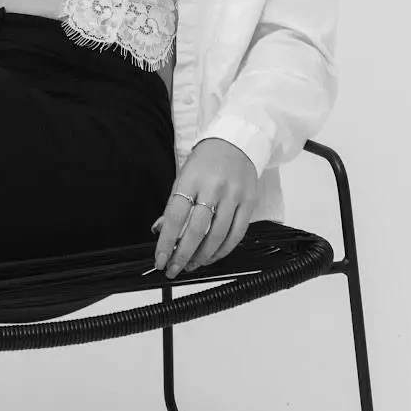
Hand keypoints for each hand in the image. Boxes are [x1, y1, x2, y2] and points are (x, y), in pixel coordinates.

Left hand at [150, 138, 257, 277]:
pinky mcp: (250, 202)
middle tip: (174, 269)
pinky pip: (237, 234)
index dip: (167, 242)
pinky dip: (223, 250)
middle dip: (183, 255)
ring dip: (203, 256)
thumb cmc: (206, 161)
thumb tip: (160, 231)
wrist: (236, 141)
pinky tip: (212, 256)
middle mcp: (213, 188)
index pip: (175, 217)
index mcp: (191, 179)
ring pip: (218, 236)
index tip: (161, 259)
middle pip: (197, 230)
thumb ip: (173, 205)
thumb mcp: (183, 176)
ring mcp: (234, 195)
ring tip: (191, 265)